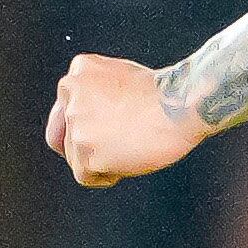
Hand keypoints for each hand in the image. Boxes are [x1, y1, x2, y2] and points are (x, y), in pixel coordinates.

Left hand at [46, 51, 203, 186]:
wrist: (182, 105)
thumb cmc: (165, 96)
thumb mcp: (121, 78)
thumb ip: (96, 94)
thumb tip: (85, 125)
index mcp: (79, 71)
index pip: (65, 110)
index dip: (84, 126)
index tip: (103, 133)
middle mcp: (71, 95)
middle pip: (65, 136)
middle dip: (86, 146)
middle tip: (113, 148)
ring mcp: (77, 124)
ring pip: (76, 158)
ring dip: (101, 160)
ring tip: (132, 147)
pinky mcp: (86, 152)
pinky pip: (86, 176)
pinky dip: (105, 175)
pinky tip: (128, 162)